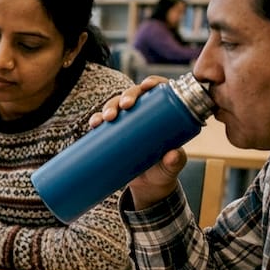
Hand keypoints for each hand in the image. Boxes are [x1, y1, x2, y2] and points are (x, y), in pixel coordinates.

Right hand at [88, 76, 185, 208]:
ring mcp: (127, 124)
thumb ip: (176, 162)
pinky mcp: (113, 134)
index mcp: (163, 115)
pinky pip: (103, 123)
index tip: (147, 86)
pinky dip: (97, 120)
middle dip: (125, 96)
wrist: (149, 186)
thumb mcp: (172, 167)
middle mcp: (143, 115)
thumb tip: (172, 155)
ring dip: (109, 107)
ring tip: (106, 118)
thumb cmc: (165, 171)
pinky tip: (94, 123)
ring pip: (116, 106)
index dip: (153, 83)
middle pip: (134, 95)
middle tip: (123, 106)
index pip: (159, 92)